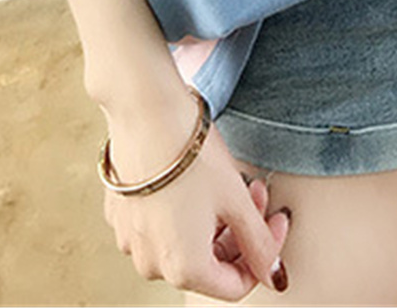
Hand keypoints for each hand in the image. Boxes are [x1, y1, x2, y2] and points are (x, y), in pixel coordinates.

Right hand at [101, 88, 290, 298]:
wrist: (144, 111)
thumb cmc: (190, 155)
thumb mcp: (236, 200)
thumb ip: (260, 245)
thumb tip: (275, 276)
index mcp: (184, 269)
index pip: (236, 285)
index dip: (263, 254)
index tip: (274, 221)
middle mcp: (153, 263)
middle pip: (210, 264)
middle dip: (239, 232)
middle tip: (254, 192)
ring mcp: (132, 240)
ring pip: (186, 244)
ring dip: (213, 220)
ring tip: (228, 181)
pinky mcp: (121, 216)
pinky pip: (160, 227)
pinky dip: (183, 211)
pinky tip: (195, 180)